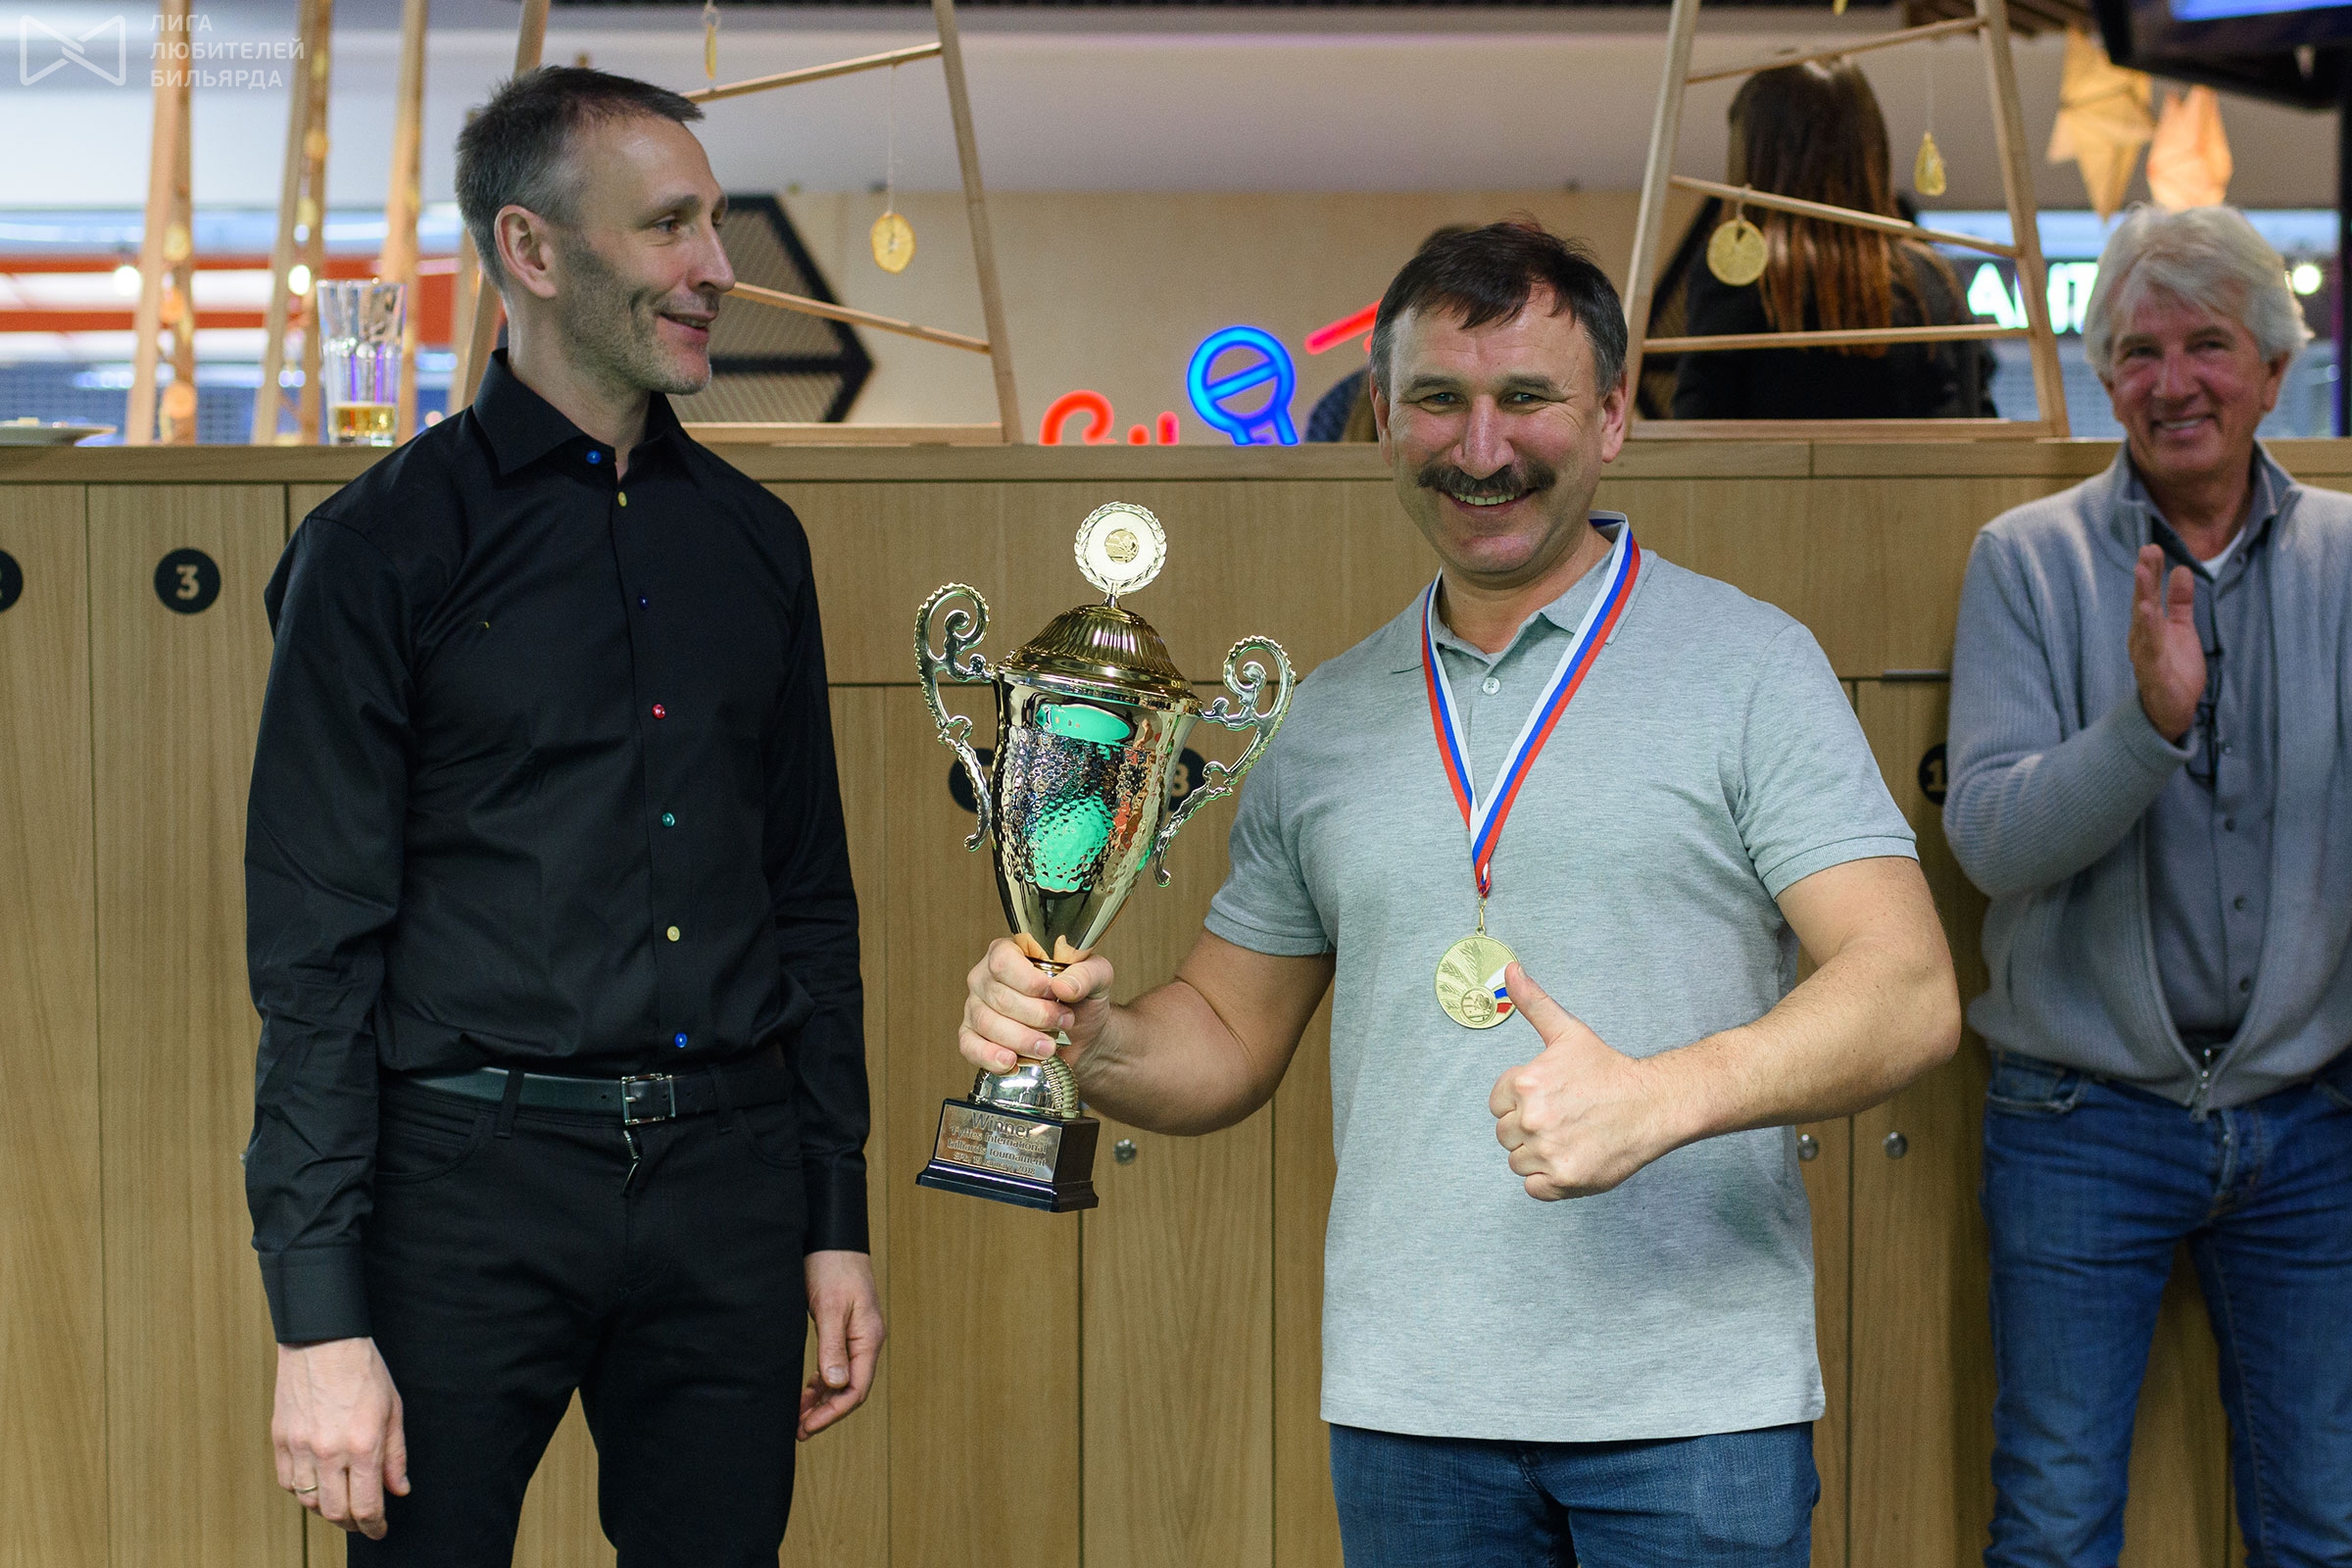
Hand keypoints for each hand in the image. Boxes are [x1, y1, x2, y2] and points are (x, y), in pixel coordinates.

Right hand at [272, 1336, 407, 1538]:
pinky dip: (304, 1490)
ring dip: (327, 1509)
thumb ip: (395, 1455)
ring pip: (309, 1501)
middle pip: (335, 1512)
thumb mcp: (393, 1410)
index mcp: (362, 1445)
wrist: (323, 1341)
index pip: (367, 1506)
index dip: (374, 1526)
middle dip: (352, 1523)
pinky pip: (288, 1482)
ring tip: (342, 1501)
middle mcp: (329, 1452)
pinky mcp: (280, 1440)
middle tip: (362, 1521)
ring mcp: (300, 1448)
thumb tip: (399, 1490)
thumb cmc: (363, 1370)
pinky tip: (319, 1482)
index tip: (379, 1530)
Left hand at [799, 1250, 884, 1440]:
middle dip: (826, 1411)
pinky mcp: (845, 1330)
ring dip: (822, 1399)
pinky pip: (837, 1365)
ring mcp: (857, 1336)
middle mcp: (866, 1341)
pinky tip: (806, 1391)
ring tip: (798, 1416)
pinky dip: (821, 1381)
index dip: (832, 1412)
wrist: (833, 1239)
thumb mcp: (828, 1307)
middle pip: (850, 1389)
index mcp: (868, 1338)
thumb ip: (832, 1346)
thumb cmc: (832, 1268)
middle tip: (798, 1429)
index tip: (808, 1426)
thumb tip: (835, 1384)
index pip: (856, 1388)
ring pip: (842, 1379)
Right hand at [959, 937, 1115, 1076]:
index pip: (1004, 961)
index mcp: (1010, 952)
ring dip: (1022, 1039)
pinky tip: (1012, 1061)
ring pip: (987, 1023)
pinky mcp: (972, 1036)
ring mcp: (976, 1007)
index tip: (1055, 994)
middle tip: (1063, 1023)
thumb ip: (1086, 975)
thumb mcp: (1097, 979)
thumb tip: (1063, 986)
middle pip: (999, 997)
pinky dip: (990, 1056)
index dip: (1029, 982)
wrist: (1081, 1036)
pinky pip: (970, 1046)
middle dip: (1036, 1016)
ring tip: (1049, 1047)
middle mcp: (986, 977)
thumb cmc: (1082, 1000)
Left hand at [1488, 963, 1677, 1199]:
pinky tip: (1573, 1158)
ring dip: (1538, 1155)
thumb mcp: (1568, 1031)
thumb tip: (1509, 968)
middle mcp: (1533, 1119)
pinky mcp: (1565, 1180)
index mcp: (1526, 1083)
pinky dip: (1549, 1180)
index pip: (1497, 1104)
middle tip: (1564, 1118)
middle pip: (1505, 1135)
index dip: (1521, 1103)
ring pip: (1517, 1162)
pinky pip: (1534, 1188)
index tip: (1551, 1099)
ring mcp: (1548, 1151)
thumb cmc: (1608, 1070)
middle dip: (1529, 1129)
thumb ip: (1533, 1002)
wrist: (1653, 1105)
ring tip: (1570, 1137)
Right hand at [2129, 543, 2204, 743]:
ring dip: (2142, 595)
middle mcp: (2142, 636)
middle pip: (2143, 600)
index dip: (2151, 571)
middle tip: (2147, 550)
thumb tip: (2181, 570)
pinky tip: (2147, 610)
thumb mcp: (2182, 629)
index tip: (2152, 546)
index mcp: (2149, 625)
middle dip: (2145, 576)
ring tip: (2142, 571)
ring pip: (2143, 620)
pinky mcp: (2153, 670)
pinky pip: (2150, 646)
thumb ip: (2180, 602)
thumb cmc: (2175, 669)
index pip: (2149, 593)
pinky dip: (2148, 628)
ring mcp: (2145, 652)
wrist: (2172, 710)